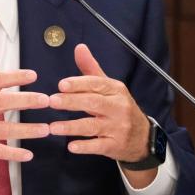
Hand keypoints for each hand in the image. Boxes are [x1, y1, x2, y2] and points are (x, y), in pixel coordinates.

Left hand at [48, 44, 155, 186]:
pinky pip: (98, 146)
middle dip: (72, 102)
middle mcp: (118, 107)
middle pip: (94, 103)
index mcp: (116, 90)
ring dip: (71, 126)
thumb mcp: (110, 88)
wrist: (142, 137)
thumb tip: (79, 48)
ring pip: (93, 126)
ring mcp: (118, 127)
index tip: (61, 85)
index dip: (79, 84)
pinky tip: (71, 146)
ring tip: (53, 127)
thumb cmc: (120, 108)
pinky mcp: (115, 145)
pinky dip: (84, 146)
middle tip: (52, 101)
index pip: (97, 84)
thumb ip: (91, 69)